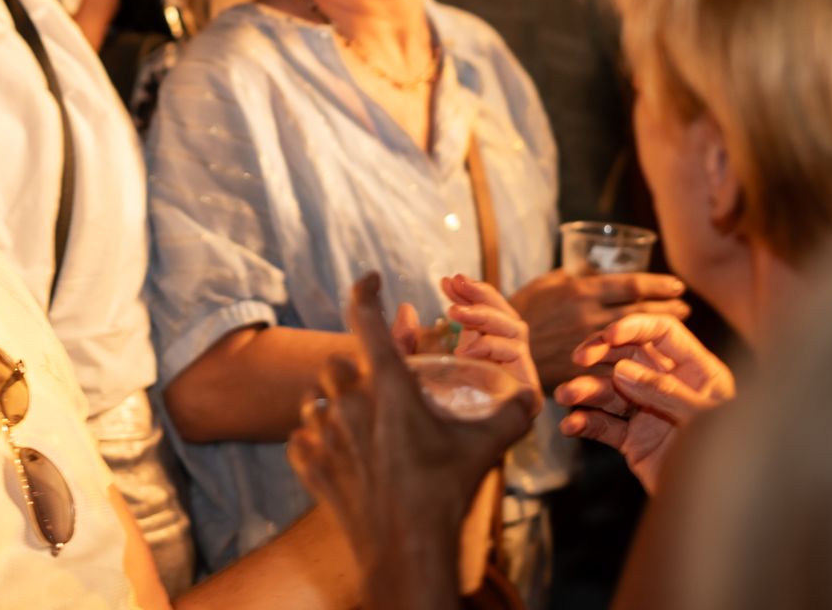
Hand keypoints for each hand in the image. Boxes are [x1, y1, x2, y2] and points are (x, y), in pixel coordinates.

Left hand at [289, 274, 536, 601]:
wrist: (408, 552)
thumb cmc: (446, 493)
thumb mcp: (485, 447)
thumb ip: (511, 414)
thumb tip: (531, 397)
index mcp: (389, 386)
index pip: (368, 320)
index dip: (366, 292)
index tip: (371, 280)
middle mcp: (350, 403)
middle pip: (337, 363)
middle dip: (354, 367)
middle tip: (377, 384)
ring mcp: (326, 436)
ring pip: (313, 399)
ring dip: (330, 403)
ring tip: (353, 418)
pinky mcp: (312, 467)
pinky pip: (300, 441)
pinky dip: (312, 441)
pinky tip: (332, 451)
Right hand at [508, 269, 687, 388]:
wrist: (500, 348)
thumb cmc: (522, 311)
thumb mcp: (546, 283)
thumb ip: (574, 277)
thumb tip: (596, 272)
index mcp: (582, 290)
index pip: (632, 285)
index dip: (659, 284)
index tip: (677, 284)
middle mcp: (591, 316)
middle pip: (642, 312)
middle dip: (669, 309)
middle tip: (685, 307)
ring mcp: (590, 344)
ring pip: (637, 340)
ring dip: (661, 336)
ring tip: (678, 330)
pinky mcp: (585, 368)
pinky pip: (619, 365)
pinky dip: (640, 362)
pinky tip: (655, 359)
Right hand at [552, 314, 734, 493]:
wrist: (722, 512)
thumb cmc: (729, 461)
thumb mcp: (703, 420)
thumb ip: (665, 392)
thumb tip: (623, 369)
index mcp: (697, 372)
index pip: (662, 333)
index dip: (634, 327)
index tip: (608, 336)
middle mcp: (669, 386)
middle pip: (628, 355)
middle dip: (600, 353)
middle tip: (577, 358)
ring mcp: (649, 413)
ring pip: (610, 390)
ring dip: (585, 390)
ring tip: (565, 397)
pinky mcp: (633, 440)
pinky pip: (604, 425)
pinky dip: (585, 423)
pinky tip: (571, 426)